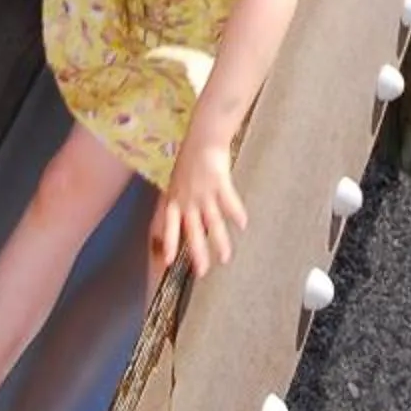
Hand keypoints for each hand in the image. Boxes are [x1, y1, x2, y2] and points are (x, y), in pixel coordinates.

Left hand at [153, 139, 247, 276]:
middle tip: (202, 272)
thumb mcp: (177, 181)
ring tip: (225, 257)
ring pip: (212, 222)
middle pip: (193, 231)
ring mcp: (204, 193)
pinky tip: (243, 224)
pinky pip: (229, 202)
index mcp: (175, 199)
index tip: (167, 262)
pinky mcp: (219, 183)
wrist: (202, 137)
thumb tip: (177, 217)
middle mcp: (188, 199)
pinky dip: (236, 213)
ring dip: (219, 241)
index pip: (169, 225)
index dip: (169, 243)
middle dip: (197, 253)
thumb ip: (179, 200)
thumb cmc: (190, 158)